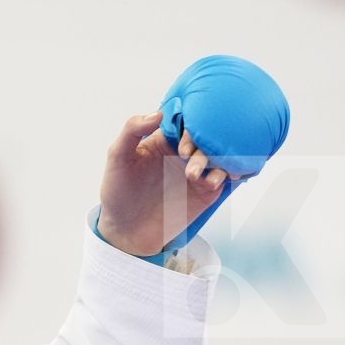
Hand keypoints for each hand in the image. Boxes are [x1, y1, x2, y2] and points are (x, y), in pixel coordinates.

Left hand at [96, 111, 228, 256]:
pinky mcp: (207, 192)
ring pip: (219, 154)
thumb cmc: (118, 192)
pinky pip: (224, 177)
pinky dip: (226, 174)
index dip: (189, 125)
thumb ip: (132, 130)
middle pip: (207, 135)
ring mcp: (197, 172)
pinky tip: (214, 181)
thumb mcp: (117, 157)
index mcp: (164, 139)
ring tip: (193, 175)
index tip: (180, 143)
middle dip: (203, 142)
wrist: (127, 231)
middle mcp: (183, 153)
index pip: (186, 120)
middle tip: (187, 158)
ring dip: (214, 159)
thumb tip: (158, 113)